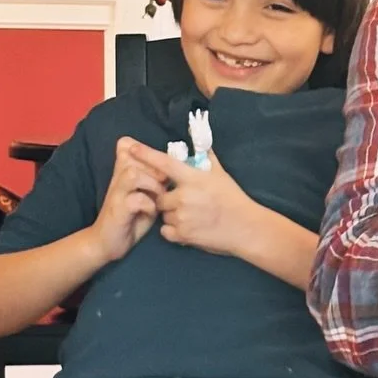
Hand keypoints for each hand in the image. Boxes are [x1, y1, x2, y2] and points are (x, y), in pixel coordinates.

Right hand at [89, 136, 160, 263]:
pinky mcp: (117, 209)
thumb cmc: (134, 216)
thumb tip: (180, 166)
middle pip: (136, 157)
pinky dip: (148, 205)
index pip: (128, 146)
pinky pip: (135, 199)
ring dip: (152, 185)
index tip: (164, 165)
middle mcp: (118, 178)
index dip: (147, 150)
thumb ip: (157, 179)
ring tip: (160, 197)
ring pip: (132, 174)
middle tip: (166, 183)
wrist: (108, 241)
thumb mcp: (148, 194)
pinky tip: (152, 212)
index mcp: (124, 171)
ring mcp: (116, 193)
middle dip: (157, 169)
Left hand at [126, 141, 258, 257]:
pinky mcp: (182, 235)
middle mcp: (183, 196)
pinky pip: (165, 231)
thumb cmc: (234, 199)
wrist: (245, 227)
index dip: (146, 154)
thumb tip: (201, 142)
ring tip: (191, 216)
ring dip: (172, 215)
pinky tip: (187, 227)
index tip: (131, 149)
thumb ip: (208, 158)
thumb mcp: (221, 175)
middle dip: (168, 199)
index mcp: (192, 179)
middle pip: (160, 196)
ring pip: (164, 214)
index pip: (164, 163)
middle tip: (185, 202)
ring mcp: (182, 217)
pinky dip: (173, 230)